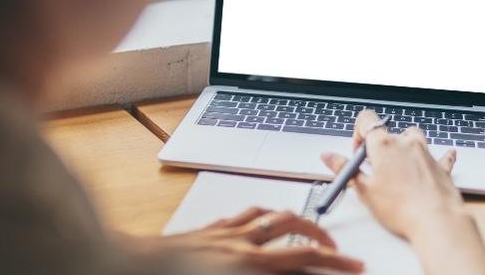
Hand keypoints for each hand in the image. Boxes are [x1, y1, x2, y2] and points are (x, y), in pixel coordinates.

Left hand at [160, 206, 363, 273]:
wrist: (131, 268)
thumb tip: (289, 271)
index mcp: (248, 264)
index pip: (304, 258)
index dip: (335, 262)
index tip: (354, 265)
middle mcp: (239, 242)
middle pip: (292, 225)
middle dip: (319, 235)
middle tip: (332, 248)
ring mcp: (222, 232)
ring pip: (268, 215)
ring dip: (292, 220)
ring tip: (303, 229)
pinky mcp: (206, 230)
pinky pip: (241, 216)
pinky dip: (259, 217)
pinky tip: (258, 223)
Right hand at [321, 110, 461, 238]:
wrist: (435, 220)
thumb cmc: (400, 208)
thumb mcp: (363, 189)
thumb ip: (344, 169)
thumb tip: (328, 157)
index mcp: (383, 145)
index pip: (367, 120)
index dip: (358, 133)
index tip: (358, 151)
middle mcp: (405, 143)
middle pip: (388, 132)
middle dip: (378, 147)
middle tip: (373, 168)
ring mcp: (425, 153)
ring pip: (412, 137)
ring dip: (404, 146)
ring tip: (398, 166)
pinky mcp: (440, 166)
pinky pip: (439, 154)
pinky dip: (435, 156)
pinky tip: (442, 156)